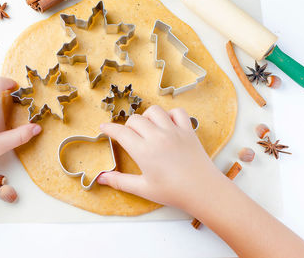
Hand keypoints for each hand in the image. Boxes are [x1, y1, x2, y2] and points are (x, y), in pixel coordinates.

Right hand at [97, 105, 221, 209]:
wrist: (203, 190)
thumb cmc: (173, 192)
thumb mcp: (143, 188)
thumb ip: (120, 182)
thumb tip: (101, 179)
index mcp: (144, 151)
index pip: (121, 133)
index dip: (109, 129)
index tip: (104, 128)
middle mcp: (157, 137)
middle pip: (135, 120)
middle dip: (128, 126)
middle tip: (129, 137)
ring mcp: (174, 131)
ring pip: (154, 111)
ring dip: (147, 117)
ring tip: (148, 129)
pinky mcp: (188, 130)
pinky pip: (177, 112)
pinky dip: (170, 114)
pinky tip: (167, 125)